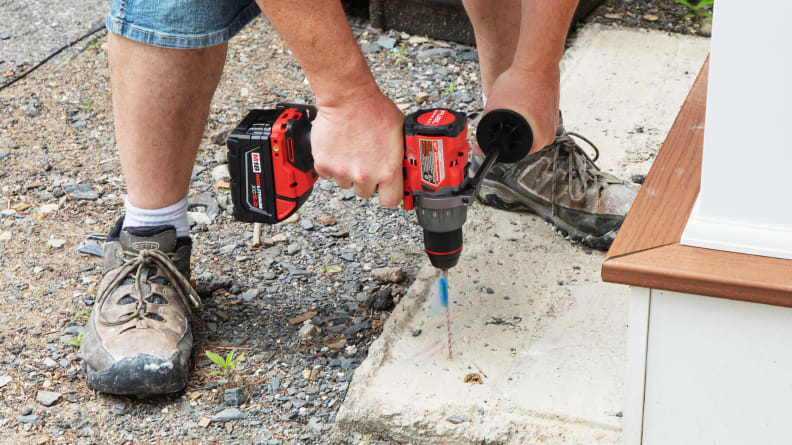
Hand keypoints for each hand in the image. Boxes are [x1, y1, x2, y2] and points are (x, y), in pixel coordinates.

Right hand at [311, 90, 404, 206]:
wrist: (348, 97)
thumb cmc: (374, 109)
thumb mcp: (400, 133)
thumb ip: (401, 155)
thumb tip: (406, 167)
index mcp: (387, 170)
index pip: (390, 200)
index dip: (387, 193)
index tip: (385, 187)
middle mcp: (365, 175)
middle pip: (365, 193)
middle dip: (366, 181)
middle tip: (365, 162)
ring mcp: (343, 171)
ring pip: (346, 184)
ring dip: (347, 172)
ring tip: (351, 151)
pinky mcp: (324, 164)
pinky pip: (327, 174)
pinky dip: (330, 165)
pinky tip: (338, 149)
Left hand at [473, 66, 559, 155]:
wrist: (537, 64)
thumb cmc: (521, 82)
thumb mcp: (494, 110)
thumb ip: (484, 132)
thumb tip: (477, 148)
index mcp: (538, 140)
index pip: (513, 152)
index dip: (500, 142)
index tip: (495, 133)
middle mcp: (548, 135)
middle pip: (521, 141)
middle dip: (508, 131)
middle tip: (502, 116)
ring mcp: (552, 123)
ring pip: (528, 130)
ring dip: (517, 123)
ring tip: (513, 106)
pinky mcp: (552, 112)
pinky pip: (536, 120)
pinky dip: (527, 114)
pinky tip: (521, 102)